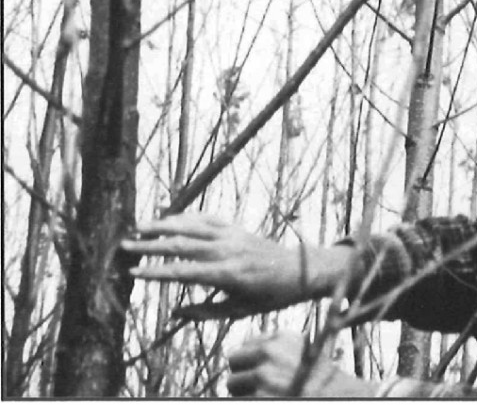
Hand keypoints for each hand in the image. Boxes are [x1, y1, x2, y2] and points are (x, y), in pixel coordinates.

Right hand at [121, 213, 350, 318]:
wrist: (300, 269)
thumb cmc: (270, 295)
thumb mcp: (239, 311)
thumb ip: (205, 313)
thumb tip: (174, 312)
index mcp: (226, 274)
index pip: (183, 272)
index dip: (156, 272)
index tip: (132, 272)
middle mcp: (227, 250)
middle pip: (181, 244)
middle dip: (150, 245)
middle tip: (124, 245)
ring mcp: (232, 235)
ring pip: (191, 225)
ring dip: (164, 224)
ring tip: (139, 226)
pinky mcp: (236, 227)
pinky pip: (207, 218)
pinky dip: (187, 216)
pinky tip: (170, 217)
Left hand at [226, 331, 377, 397]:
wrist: (340, 399)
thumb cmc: (322, 381)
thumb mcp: (303, 353)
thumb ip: (276, 349)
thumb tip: (244, 355)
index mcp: (281, 338)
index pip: (246, 344)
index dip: (251, 361)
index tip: (261, 372)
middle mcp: (269, 352)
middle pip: (234, 359)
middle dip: (242, 374)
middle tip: (259, 387)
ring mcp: (262, 376)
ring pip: (231, 383)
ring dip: (244, 392)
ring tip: (267, 394)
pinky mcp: (258, 398)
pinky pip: (238, 398)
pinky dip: (251, 399)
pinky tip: (270, 399)